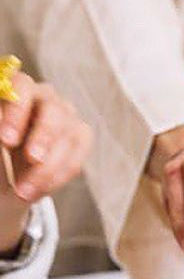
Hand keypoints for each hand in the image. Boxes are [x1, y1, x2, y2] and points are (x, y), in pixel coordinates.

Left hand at [0, 73, 93, 252]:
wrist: (8, 178)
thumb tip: (4, 139)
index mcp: (16, 90)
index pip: (21, 86)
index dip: (16, 111)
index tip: (6, 140)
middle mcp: (44, 97)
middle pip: (53, 109)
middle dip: (44, 136)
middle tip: (32, 159)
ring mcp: (66, 115)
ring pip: (69, 136)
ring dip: (49, 167)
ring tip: (25, 192)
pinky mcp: (81, 135)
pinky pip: (78, 155)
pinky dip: (59, 176)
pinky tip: (40, 191)